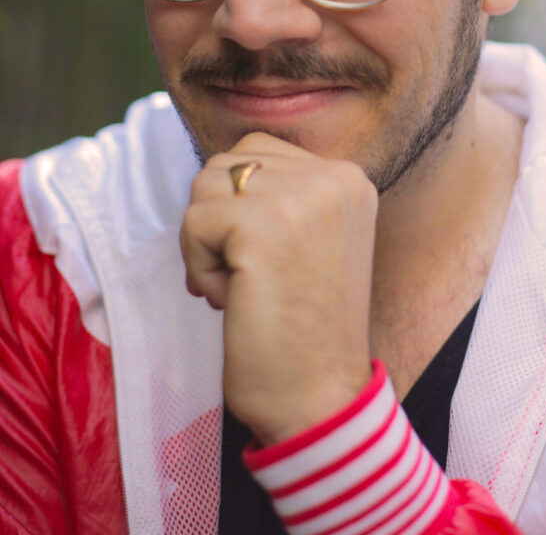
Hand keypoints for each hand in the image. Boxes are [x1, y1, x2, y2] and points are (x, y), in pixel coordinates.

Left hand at [179, 133, 377, 445]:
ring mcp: (300, 196)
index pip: (259, 151)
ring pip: (205, 186)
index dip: (240, 205)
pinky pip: (194, 223)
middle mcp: (333, 176)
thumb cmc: (305, 329)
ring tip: (246, 286)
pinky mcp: (261, 224)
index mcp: (348, 178)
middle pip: (227, 164)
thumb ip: (284, 194)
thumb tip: (217, 176)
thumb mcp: (314, 238)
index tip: (266, 260)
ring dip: (208, 242)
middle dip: (220, 220)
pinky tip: (235, 300)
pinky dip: (200, 267)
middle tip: (251, 278)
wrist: (320, 397)